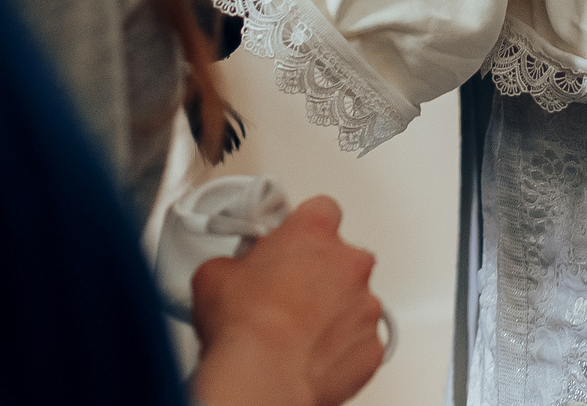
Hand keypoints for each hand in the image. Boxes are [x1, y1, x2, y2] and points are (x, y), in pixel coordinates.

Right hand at [189, 197, 386, 405]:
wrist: (265, 376)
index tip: (291, 242)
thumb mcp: (215, 276)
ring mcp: (366, 304)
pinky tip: (310, 355)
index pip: (320, 211)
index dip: (303, 228)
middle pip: (342, 257)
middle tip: (287, 294)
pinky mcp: (372, 344)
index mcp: (314, 233)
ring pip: (354, 300)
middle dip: (319, 273)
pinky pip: (360, 339)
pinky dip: (341, 347)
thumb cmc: (245, 327)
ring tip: (295, 333)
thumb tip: (230, 273)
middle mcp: (350, 263)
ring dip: (332, 311)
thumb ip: (235, 262)